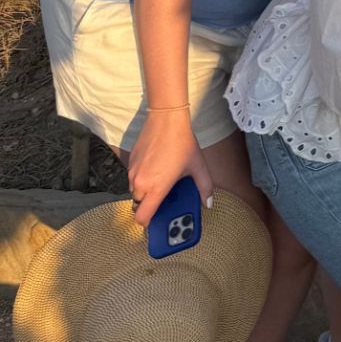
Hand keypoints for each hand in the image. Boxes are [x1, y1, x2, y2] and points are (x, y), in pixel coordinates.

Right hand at [128, 109, 212, 227]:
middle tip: (163, 197)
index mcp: (156, 188)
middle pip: (138, 205)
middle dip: (149, 204)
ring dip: (145, 190)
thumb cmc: (182, 143)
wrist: (166, 119)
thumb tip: (209, 204)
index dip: (148, 222)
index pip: (141, 218)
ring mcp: (133, 172)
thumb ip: (204, 188)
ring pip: (134, 191)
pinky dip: (141, 177)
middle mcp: (140, 183)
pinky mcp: (130, 162)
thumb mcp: (198, 166)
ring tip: (161, 179)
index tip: (157, 218)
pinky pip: (133, 177)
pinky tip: (156, 167)